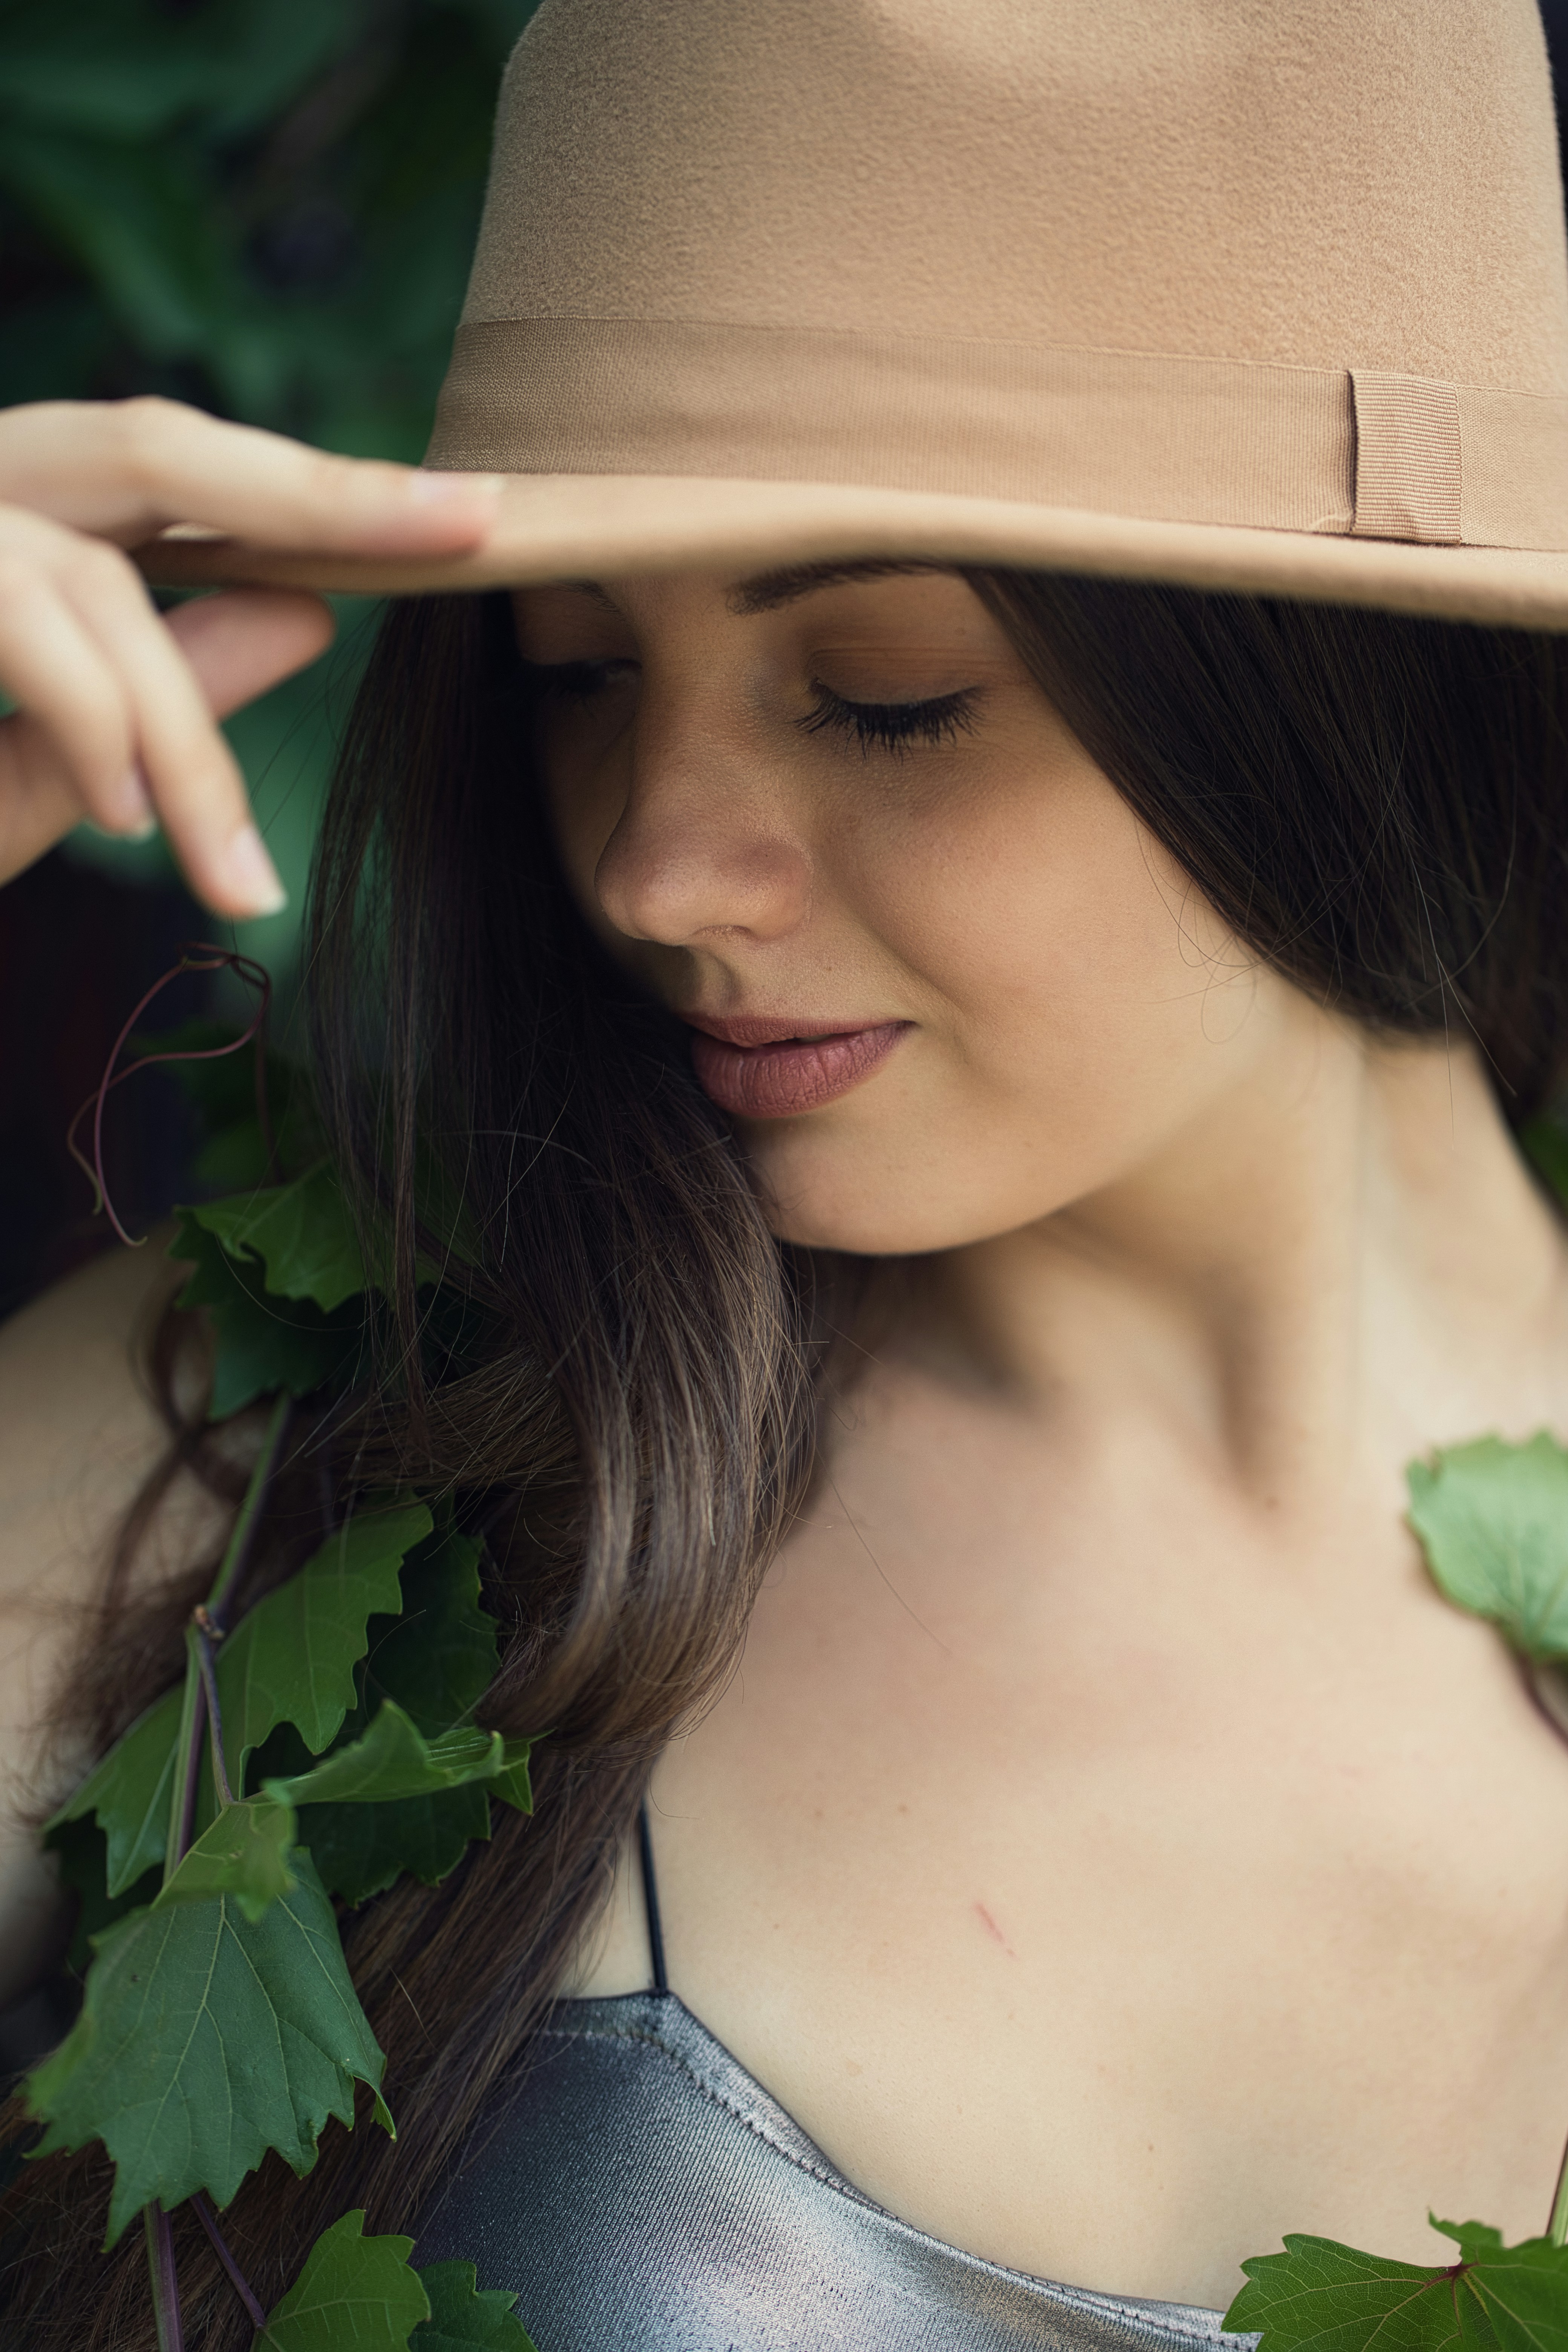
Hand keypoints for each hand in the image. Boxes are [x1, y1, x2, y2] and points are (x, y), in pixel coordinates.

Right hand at [0, 399, 498, 915]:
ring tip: (236, 871)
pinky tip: (128, 815)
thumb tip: (308, 612)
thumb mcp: (13, 769)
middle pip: (151, 450)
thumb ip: (145, 695)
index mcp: (2, 516)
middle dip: (322, 497)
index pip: (172, 478)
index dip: (315, 494)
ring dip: (183, 733)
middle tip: (471, 522)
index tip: (461, 520)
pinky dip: (93, 718)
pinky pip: (22, 618)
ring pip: (96, 577)